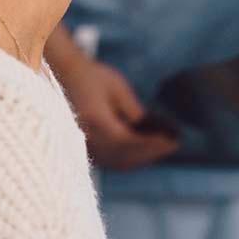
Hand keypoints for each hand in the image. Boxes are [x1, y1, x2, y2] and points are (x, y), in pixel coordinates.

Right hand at [55, 56, 178, 171]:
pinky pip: (109, 160)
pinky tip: (142, 151)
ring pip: (117, 162)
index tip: (172, 141)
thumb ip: (132, 110)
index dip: (151, 144)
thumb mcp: (117, 87)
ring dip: (141, 159)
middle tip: (173, 145)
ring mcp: (84, 144)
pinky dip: (128, 159)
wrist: (64, 76)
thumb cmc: (92, 77)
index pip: (128, 141)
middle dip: (151, 153)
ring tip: (161, 149)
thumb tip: (148, 129)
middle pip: (124, 156)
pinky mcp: (84, 146)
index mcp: (96, 121)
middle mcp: (88, 138)